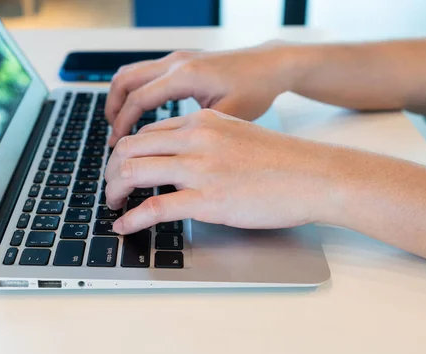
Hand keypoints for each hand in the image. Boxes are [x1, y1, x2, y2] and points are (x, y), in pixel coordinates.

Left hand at [104, 109, 337, 234]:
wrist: (314, 175)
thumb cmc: (281, 160)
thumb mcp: (235, 135)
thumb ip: (203, 142)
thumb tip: (176, 162)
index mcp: (201, 123)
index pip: (145, 132)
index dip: (124, 152)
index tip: (121, 168)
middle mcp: (195, 140)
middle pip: (130, 148)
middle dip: (111, 170)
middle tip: (111, 188)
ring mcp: (200, 169)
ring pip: (134, 172)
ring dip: (114, 191)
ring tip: (113, 205)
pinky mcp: (208, 200)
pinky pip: (155, 208)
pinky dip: (132, 218)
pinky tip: (124, 226)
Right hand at [105, 43, 294, 145]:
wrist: (270, 65)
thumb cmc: (255, 89)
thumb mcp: (229, 116)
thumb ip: (198, 134)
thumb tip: (171, 158)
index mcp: (185, 76)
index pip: (138, 99)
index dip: (122, 125)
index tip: (116, 148)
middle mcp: (176, 63)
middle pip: (125, 81)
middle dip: (112, 110)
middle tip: (113, 139)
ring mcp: (177, 60)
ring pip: (131, 73)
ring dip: (120, 99)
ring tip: (120, 128)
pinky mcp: (181, 62)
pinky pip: (145, 74)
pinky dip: (134, 92)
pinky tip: (141, 114)